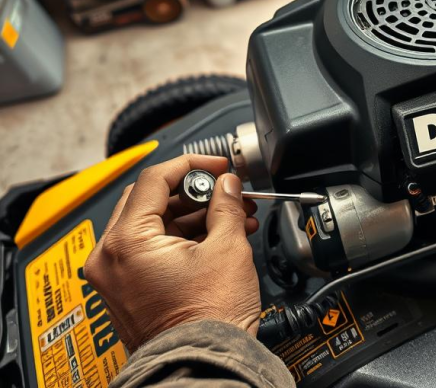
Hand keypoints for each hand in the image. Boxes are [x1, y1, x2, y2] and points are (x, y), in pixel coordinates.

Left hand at [84, 155, 261, 351]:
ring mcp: (115, 276)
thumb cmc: (208, 319)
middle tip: (226, 191)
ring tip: (233, 218)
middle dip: (194, 193)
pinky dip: (182, 239)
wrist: (204, 363)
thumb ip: (225, 205)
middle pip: (150, 200)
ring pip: (153, 225)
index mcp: (126, 242)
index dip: (193, 165)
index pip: (154, 179)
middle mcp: (109, 258)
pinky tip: (217, 237)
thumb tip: (226, 186)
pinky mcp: (126, 290)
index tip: (218, 167)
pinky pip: (151, 249)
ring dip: (193, 216)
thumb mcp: (228, 248)